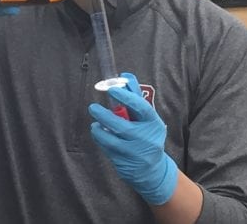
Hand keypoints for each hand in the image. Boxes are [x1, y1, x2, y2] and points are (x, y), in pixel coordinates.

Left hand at [88, 72, 177, 204]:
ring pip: (111, 139)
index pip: (141, 107)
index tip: (111, 89)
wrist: (153, 170)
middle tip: (93, 107)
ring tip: (95, 121)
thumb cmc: (148, 135)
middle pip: (122, 126)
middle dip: (104, 115)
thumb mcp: (147, 118)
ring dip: (99, 129)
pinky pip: (107, 148)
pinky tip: (98, 132)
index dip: (126, 96)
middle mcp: (146, 139)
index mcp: (153, 123)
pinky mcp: (124, 163)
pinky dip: (100, 138)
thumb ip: (136, 98)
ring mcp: (135, 153)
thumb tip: (125, 76)